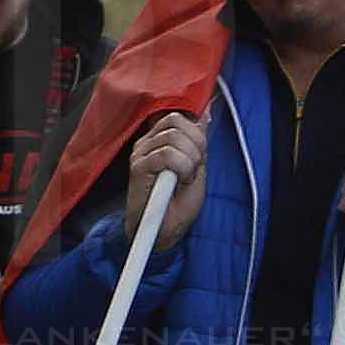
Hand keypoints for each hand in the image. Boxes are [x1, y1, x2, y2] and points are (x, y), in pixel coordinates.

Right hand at [127, 110, 208, 246]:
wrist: (165, 231)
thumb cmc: (178, 202)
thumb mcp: (197, 165)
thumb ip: (198, 140)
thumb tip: (206, 113)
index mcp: (160, 139)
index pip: (179, 116)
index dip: (197, 135)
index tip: (198, 159)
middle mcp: (147, 142)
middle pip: (177, 122)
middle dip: (195, 147)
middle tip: (191, 171)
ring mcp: (141, 153)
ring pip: (174, 138)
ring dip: (189, 162)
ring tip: (183, 179)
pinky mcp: (138, 167)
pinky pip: (167, 155)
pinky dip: (181, 169)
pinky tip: (176, 182)